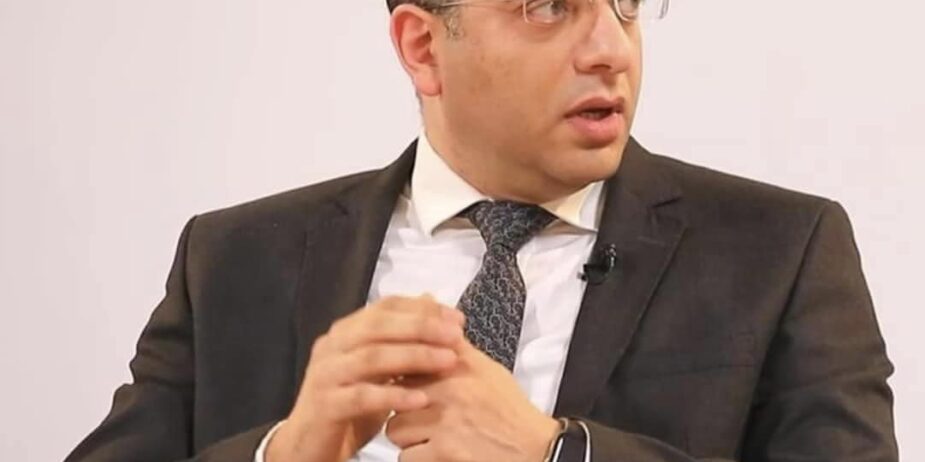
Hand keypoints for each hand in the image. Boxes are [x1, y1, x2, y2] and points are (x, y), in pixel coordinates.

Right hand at [267, 295, 465, 461]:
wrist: (308, 445)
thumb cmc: (349, 404)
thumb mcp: (379, 370)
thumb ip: (401, 338)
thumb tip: (431, 300)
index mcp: (345, 332)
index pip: (384, 307)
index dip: (422, 310)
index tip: (457, 319)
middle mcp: (332, 347)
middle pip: (377, 325)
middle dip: (421, 327)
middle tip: (456, 336)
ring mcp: (325, 375)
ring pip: (371, 357)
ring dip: (414, 357)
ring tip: (448, 362)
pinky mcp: (324, 405)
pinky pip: (362, 397)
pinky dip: (394, 396)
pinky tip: (422, 400)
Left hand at [385, 339, 560, 461]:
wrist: (535, 448)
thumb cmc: (508, 409)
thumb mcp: (486, 367)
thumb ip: (453, 343)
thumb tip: (428, 304)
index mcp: (457, 366)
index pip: (408, 359)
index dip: (399, 374)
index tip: (405, 384)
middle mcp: (450, 390)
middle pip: (395, 395)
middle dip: (402, 407)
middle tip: (419, 415)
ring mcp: (445, 422)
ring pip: (395, 429)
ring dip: (407, 437)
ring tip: (428, 436)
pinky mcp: (445, 453)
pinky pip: (407, 457)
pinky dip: (416, 458)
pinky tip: (433, 453)